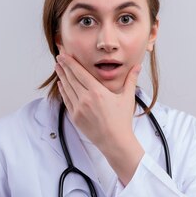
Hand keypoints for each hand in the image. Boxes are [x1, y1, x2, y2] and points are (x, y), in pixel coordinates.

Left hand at [54, 53, 144, 184]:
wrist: (115, 141)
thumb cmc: (122, 120)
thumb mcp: (127, 98)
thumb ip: (131, 80)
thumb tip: (138, 66)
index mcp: (97, 92)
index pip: (80, 73)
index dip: (70, 63)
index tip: (64, 55)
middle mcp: (85, 99)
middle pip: (71, 79)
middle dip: (64, 67)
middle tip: (58, 58)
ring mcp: (79, 108)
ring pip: (67, 89)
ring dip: (61, 77)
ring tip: (57, 68)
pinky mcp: (75, 117)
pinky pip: (66, 100)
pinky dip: (63, 91)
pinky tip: (61, 85)